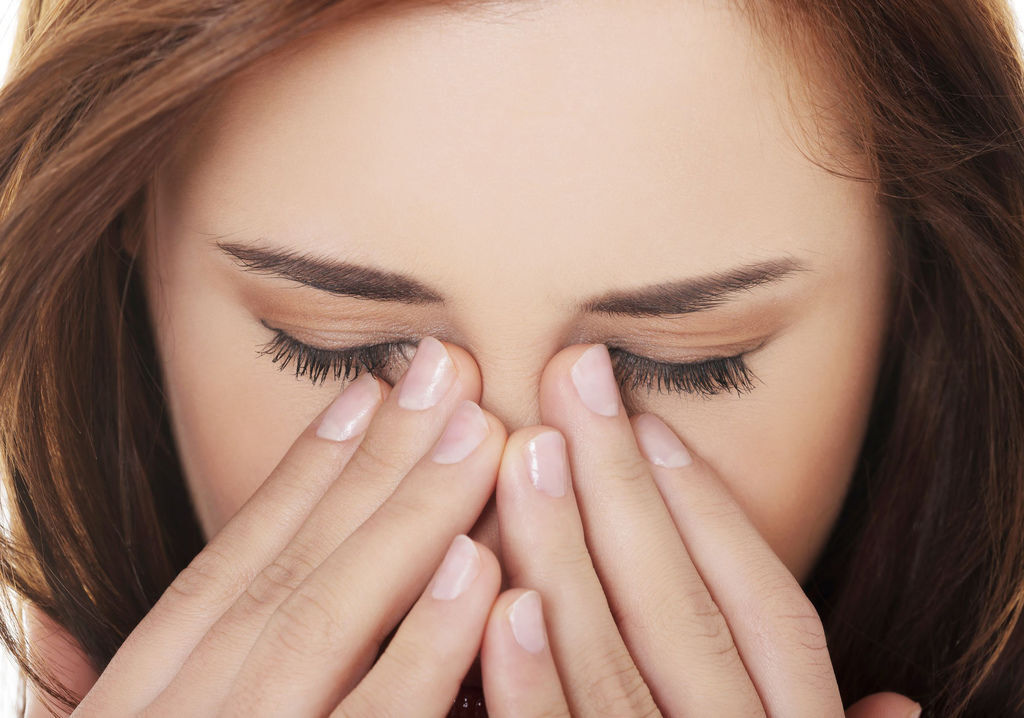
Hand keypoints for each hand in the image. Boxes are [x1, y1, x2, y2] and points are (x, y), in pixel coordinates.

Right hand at [54, 337, 522, 716]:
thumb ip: (95, 694)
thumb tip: (50, 625)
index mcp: (140, 702)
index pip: (225, 572)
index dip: (299, 477)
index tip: (366, 394)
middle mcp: (181, 715)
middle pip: (287, 572)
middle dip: (374, 465)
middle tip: (450, 374)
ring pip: (322, 622)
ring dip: (405, 521)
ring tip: (478, 434)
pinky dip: (421, 649)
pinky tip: (477, 569)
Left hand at [486, 343, 920, 717]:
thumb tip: (901, 700)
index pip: (772, 612)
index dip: (713, 512)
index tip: (651, 419)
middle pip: (686, 614)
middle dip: (625, 489)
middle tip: (571, 377)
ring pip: (611, 664)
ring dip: (566, 552)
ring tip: (526, 448)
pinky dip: (527, 680)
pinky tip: (497, 593)